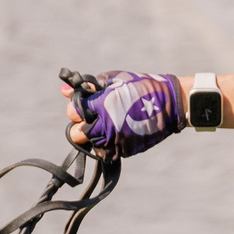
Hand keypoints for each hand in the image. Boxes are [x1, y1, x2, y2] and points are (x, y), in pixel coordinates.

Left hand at [63, 70, 184, 156]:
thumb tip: (64, 90)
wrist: (170, 103)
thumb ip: (89, 87)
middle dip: (81, 126)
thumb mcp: (115, 80)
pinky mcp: (124, 150)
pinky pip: (107, 153)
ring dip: (95, 136)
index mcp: (101, 105)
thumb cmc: (141, 86)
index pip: (73, 113)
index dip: (78, 109)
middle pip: (76, 134)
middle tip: (94, 119)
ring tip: (108, 125)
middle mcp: (106, 125)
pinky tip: (117, 133)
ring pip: (91, 144)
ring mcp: (115, 140)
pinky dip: (108, 145)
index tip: (87, 105)